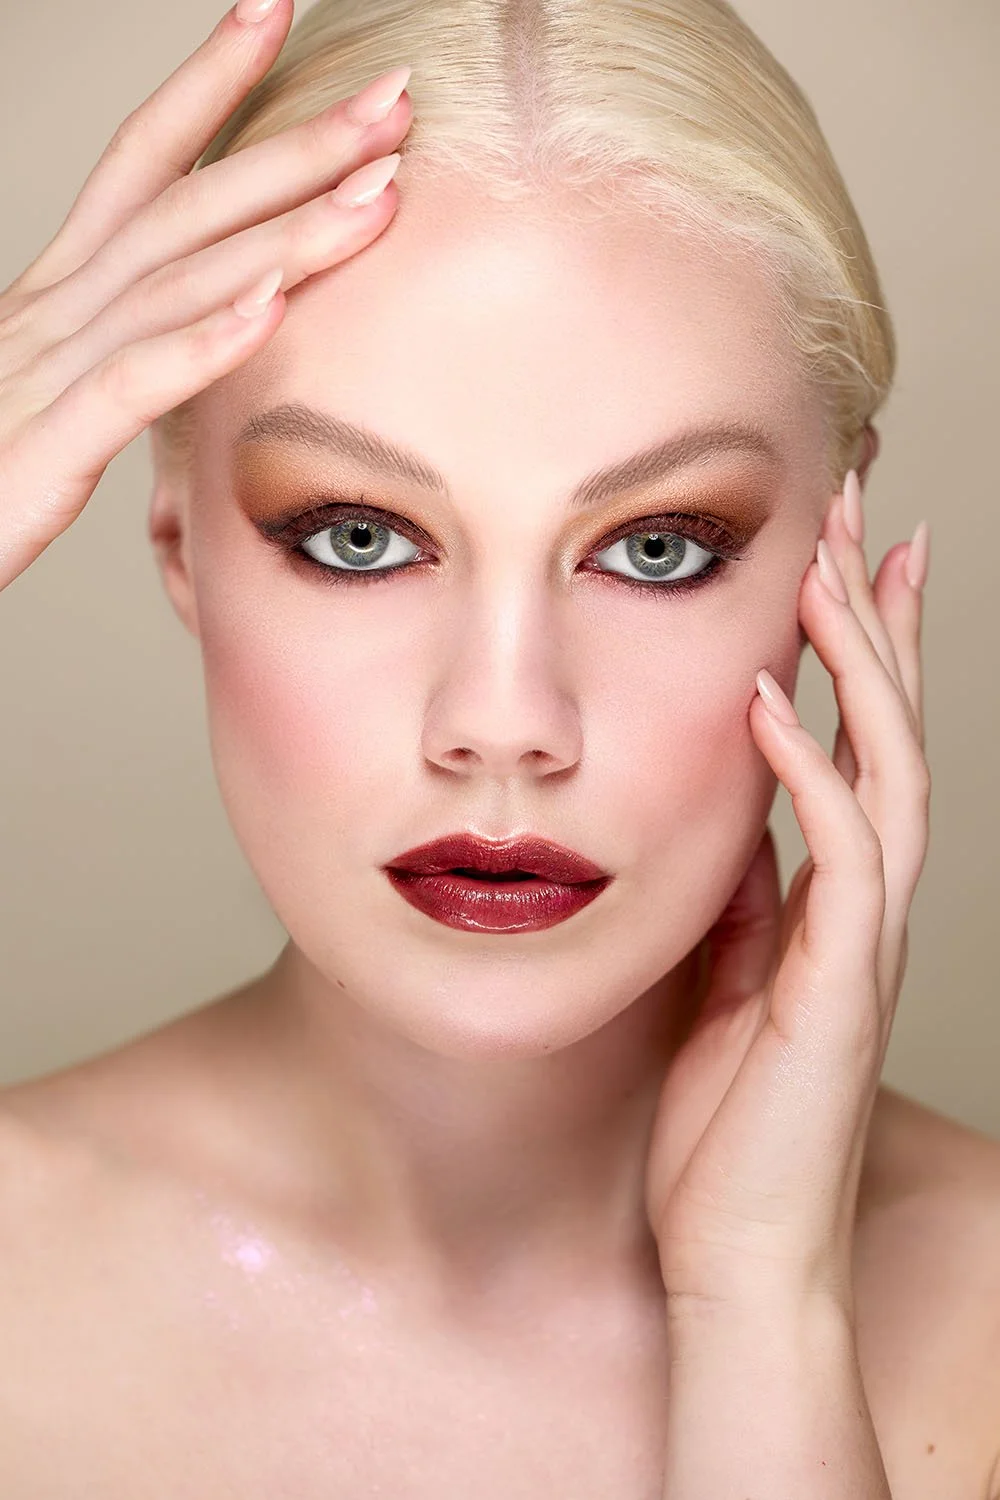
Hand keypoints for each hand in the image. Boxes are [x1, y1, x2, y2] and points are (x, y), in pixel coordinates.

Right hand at [0, 0, 411, 590]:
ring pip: (178, 279)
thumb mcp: (62, 401)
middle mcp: (52, 312)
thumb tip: (206, 334)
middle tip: (393, 101)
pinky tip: (273, 312)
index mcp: (59, 298)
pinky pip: (133, 384)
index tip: (274, 13)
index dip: (207, 85)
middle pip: (185, 205)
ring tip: (379, 193)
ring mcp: (46, 371)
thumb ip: (128, 362)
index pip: (141, 164)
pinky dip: (204, 344)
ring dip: (285, 233)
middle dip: (292, 148)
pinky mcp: (45, 446)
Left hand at [644, 470, 930, 1316]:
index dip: (857, 647)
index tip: (838, 552)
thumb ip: (734, 894)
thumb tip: (722, 810)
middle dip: (878, 618)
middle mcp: (860, 907)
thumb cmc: (720, 1125)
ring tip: (833, 569)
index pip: (857, 741)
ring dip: (862, 669)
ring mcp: (858, 946)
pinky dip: (811, 774)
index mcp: (829, 898)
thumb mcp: (716, 979)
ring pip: (887, 773)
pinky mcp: (835, 993)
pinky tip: (774, 704)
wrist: (733, 1253)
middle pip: (891, 730)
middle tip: (864, 508)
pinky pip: (841, 861)